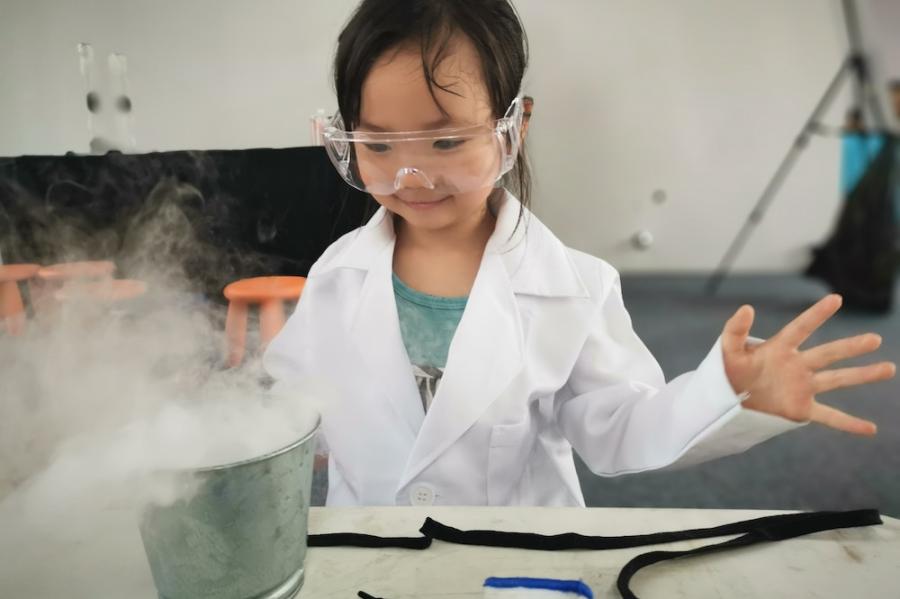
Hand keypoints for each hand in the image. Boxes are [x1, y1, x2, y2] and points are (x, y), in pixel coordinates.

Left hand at [721, 294, 894, 435]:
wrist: (725, 401)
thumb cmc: (727, 372)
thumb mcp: (727, 351)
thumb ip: (735, 330)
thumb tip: (746, 308)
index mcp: (779, 348)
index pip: (801, 328)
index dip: (816, 314)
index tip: (836, 299)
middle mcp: (796, 365)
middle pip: (828, 354)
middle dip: (851, 346)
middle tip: (875, 338)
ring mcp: (802, 387)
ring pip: (837, 379)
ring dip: (862, 375)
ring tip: (888, 368)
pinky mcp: (800, 409)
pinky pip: (829, 417)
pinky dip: (849, 423)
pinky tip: (870, 429)